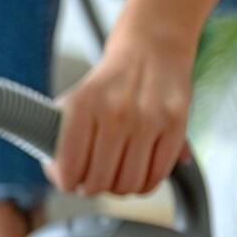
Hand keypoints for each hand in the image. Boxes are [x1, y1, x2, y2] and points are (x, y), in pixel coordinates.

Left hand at [45, 21, 196, 196]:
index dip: (66, 182)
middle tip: (93, 180)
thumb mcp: (74, 100)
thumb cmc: (107, 84)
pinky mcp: (176, 125)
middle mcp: (115, 112)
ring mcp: (148, 119)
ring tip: (115, 176)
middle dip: (92, 187)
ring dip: (118, 188)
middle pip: (98, 181)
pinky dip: (144, 184)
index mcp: (82, 105)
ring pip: (128, 184)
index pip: (69, 167)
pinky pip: (156, 176)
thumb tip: (60, 175)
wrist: (150, 49)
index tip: (69, 180)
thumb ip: (61, 137)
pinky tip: (137, 173)